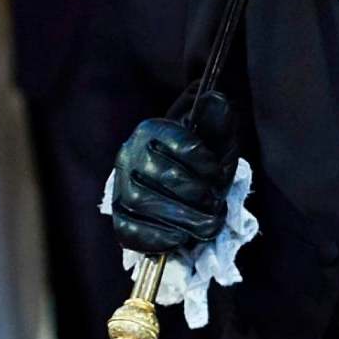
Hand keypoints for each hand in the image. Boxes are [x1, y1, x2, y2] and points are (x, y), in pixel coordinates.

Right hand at [110, 90, 238, 256]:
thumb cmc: (204, 153)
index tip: (219, 174)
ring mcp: (120, 185)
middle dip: (196, 194)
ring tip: (208, 224)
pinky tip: (180, 239)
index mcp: (153, 130)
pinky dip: (155, 238)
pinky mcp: (119, 214)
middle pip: (159, 175)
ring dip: (181, 218)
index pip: (179, 144)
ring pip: (141, 201)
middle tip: (217, 205)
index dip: (206, 163)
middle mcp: (129, 154)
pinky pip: (127, 229)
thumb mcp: (217, 134)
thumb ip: (218, 119)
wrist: (186, 176)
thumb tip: (217, 99)